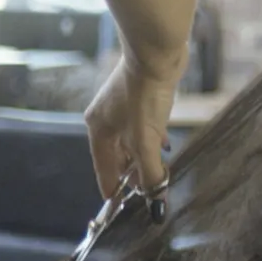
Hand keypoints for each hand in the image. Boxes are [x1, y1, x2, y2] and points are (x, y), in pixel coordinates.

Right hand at [84, 51, 184, 198]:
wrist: (156, 55)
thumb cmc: (143, 95)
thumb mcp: (145, 141)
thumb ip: (150, 172)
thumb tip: (156, 201)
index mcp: (98, 129)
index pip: (103, 167)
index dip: (112, 187)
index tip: (118, 205)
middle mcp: (106, 119)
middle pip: (117, 155)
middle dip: (132, 174)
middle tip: (146, 192)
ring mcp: (122, 107)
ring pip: (131, 141)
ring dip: (143, 157)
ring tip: (156, 174)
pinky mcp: (140, 98)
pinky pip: (143, 127)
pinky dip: (151, 140)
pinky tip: (163, 146)